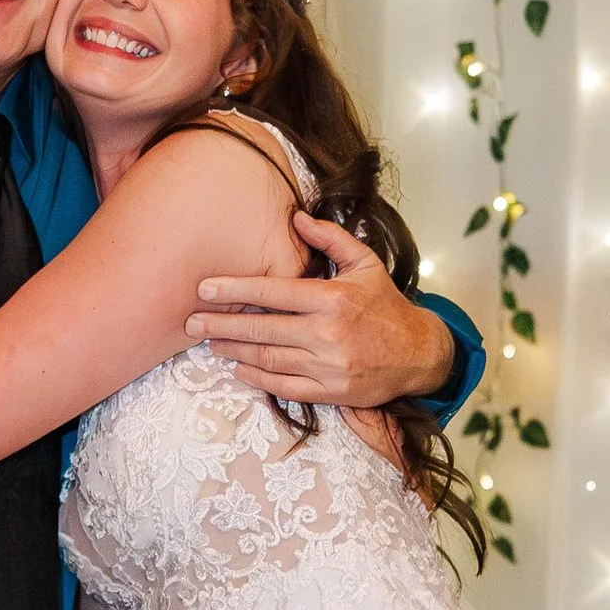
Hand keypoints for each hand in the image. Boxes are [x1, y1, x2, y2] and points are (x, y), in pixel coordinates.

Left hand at [187, 213, 456, 407]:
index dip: (234, 291)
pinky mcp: (331, 392)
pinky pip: (284, 386)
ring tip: (208, 343)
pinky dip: (257, 378)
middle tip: (190, 323)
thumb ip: (331, 238)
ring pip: (268, 358)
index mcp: (332, 299)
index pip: (272, 293)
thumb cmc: (387, 305)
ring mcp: (328, 366)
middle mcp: (327, 334)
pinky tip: (238, 368)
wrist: (420, 353)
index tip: (204, 290)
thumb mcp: (366, 264)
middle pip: (261, 329)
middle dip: (220, 325)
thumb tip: (296, 217)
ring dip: (233, 351)